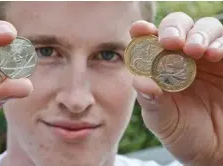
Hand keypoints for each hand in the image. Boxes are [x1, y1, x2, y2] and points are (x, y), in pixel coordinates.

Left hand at [130, 13, 222, 165]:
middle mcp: (182, 59)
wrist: (214, 151)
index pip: (149, 42)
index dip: (143, 32)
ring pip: (204, 29)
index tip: (140, 30)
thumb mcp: (161, 119)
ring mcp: (207, 59)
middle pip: (177, 27)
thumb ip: (150, 101)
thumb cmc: (183, 133)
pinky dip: (220, 43)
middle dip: (172, 29)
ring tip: (194, 49)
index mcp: (159, 68)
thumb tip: (140, 81)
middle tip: (170, 41)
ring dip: (198, 34)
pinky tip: (213, 53)